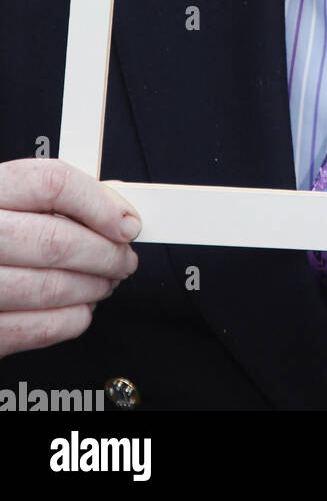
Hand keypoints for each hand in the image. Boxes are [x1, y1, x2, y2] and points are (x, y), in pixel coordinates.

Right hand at [0, 159, 140, 359]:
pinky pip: (33, 330)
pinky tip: (80, 309)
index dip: (100, 204)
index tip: (128, 223)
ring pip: (49, 288)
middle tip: (124, 259)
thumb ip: (53, 198)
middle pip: (56, 240)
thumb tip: (113, 208)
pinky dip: (70, 321)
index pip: (53, 184)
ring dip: (92, 288)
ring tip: (105, 282)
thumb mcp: (6, 196)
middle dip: (106, 254)